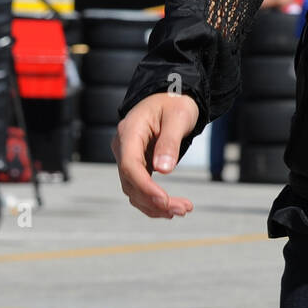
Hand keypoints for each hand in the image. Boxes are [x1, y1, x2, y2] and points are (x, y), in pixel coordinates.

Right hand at [112, 93, 199, 218]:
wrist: (171, 97)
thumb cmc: (175, 102)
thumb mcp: (178, 117)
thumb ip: (170, 142)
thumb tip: (164, 170)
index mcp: (129, 131)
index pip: (130, 165)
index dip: (145, 187)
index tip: (164, 200)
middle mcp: (124, 146)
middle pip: (131, 182)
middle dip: (155, 200)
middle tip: (183, 209)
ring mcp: (128, 156)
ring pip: (134, 190)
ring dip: (155, 205)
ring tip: (183, 210)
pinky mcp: (137, 164)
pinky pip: (140, 187)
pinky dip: (154, 200)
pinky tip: (171, 209)